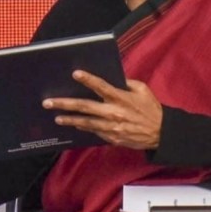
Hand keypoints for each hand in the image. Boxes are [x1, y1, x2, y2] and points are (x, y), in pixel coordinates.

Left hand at [43, 70, 162, 148]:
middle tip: (48, 102)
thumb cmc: (151, 109)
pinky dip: (83, 127)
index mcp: (121, 98)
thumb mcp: (142, 90)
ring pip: (85, 122)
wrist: (162, 133)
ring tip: (56, 117)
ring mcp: (111, 127)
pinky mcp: (112, 138)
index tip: (75, 74)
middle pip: (85, 107)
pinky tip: (73, 124)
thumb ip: (126, 83)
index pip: (101, 86)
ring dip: (69, 119)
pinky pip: (94, 132)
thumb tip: (112, 77)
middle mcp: (113, 112)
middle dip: (64, 104)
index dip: (88, 79)